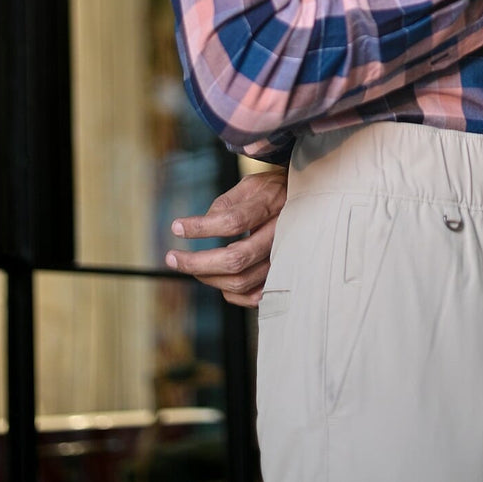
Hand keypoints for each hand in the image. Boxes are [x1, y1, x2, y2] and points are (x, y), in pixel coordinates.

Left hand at [165, 168, 288, 306]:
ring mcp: (283, 259)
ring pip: (241, 282)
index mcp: (271, 204)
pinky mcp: (281, 277)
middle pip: (235, 259)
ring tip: (190, 266)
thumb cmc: (274, 191)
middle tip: (172, 258)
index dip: (200, 228)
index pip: (232, 222)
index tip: (176, 227)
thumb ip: (226, 203)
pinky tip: (217, 278)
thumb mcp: (251, 184)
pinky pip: (251, 296)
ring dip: (208, 278)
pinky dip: (229, 292)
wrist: (309, 204)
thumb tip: (202, 225)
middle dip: (197, 263)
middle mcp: (280, 234)